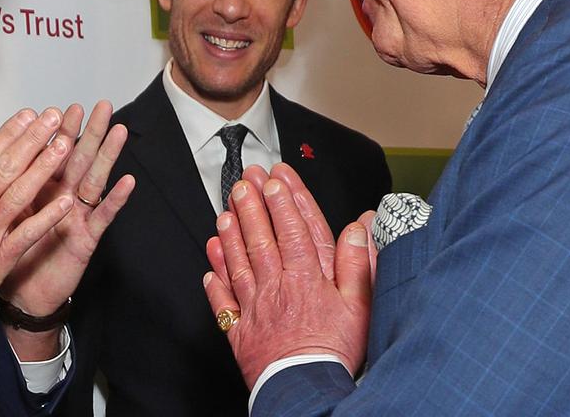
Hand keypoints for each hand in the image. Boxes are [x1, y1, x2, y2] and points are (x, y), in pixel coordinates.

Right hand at [0, 108, 75, 352]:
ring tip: (64, 146)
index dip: (10, 134)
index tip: (29, 115)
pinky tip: (67, 201)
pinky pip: (26, 234)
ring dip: (44, 168)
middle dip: (32, 140)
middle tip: (53, 118)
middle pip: (5, 167)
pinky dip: (47, 217)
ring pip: (18, 194)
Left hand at [1, 101, 133, 316]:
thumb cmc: (9, 256)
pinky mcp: (85, 240)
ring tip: (118, 131)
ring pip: (94, 181)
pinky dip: (115, 200)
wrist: (20, 298)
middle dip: (87, 132)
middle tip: (99, 106)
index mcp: (38, 192)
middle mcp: (61, 200)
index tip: (56, 108)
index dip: (52, 132)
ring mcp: (76, 218)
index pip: (47, 156)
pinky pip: (102, 218)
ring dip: (106, 156)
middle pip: (76, 160)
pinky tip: (127, 181)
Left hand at [204, 163, 375, 388]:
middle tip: (243, 181)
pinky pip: (223, 300)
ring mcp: (255, 307)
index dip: (284, 201)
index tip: (275, 180)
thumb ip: (358, 262)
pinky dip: (214, 279)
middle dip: (252, 206)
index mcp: (307, 278)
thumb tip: (359, 227)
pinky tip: (209, 263)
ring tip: (225, 211)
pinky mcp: (240, 330)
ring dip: (231, 234)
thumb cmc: (334, 350)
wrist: (305, 389)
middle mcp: (277, 286)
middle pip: (262, 238)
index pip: (294, 229)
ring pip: (239, 262)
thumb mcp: (360, 305)